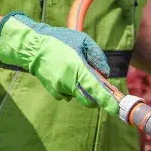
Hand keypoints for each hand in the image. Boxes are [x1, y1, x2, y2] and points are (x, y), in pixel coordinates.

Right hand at [0, 12, 118, 114]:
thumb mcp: (83, 41)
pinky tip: (66, 74)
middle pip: (89, 101)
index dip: (108, 102)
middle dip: (97, 99)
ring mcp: (60, 88)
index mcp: (78, 69)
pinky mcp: (54, 91)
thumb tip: (105, 74)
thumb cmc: (60, 40)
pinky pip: (69, 94)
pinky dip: (72, 88)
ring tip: (76, 70)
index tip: (116, 109)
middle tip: (100, 88)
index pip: (96, 90)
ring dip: (83, 89)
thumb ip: (97, 57)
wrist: (33, 47)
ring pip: (79, 96)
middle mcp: (69, 82)